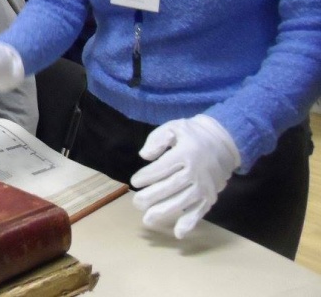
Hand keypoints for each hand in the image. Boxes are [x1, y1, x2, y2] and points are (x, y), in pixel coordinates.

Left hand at [130, 114, 239, 238]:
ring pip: (182, 202)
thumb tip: (144, 156)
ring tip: (147, 219)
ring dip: (164, 212)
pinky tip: (178, 233)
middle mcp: (196, 171)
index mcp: (186, 153)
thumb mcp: (174, 127)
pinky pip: (200, 212)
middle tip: (137, 203)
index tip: (134, 182)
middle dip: (152, 197)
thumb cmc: (193, 134)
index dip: (147, 176)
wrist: (225, 142)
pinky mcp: (210, 196)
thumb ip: (157, 139)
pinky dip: (190, 223)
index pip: (163, 168)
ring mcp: (205, 186)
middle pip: (171, 187)